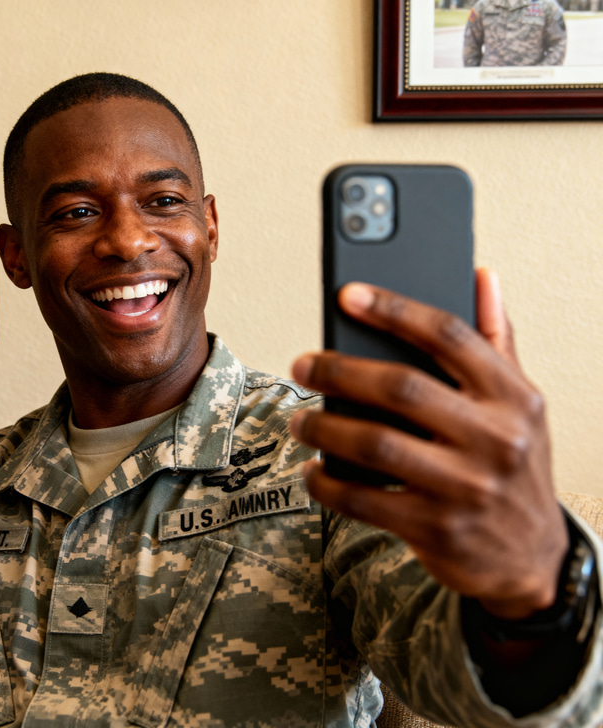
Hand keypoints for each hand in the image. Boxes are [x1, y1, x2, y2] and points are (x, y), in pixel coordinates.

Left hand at [290, 269, 567, 619]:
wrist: (533, 559)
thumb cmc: (516, 468)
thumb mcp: (521, 403)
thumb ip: (496, 339)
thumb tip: (480, 275)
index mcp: (514, 397)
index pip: (448, 335)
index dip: (393, 309)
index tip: (348, 296)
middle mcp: (496, 439)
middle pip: (400, 387)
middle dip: (338, 371)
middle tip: (303, 365)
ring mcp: (467, 488)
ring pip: (374, 443)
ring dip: (323, 428)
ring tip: (300, 421)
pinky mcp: (437, 530)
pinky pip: (363, 501)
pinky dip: (327, 484)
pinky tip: (313, 472)